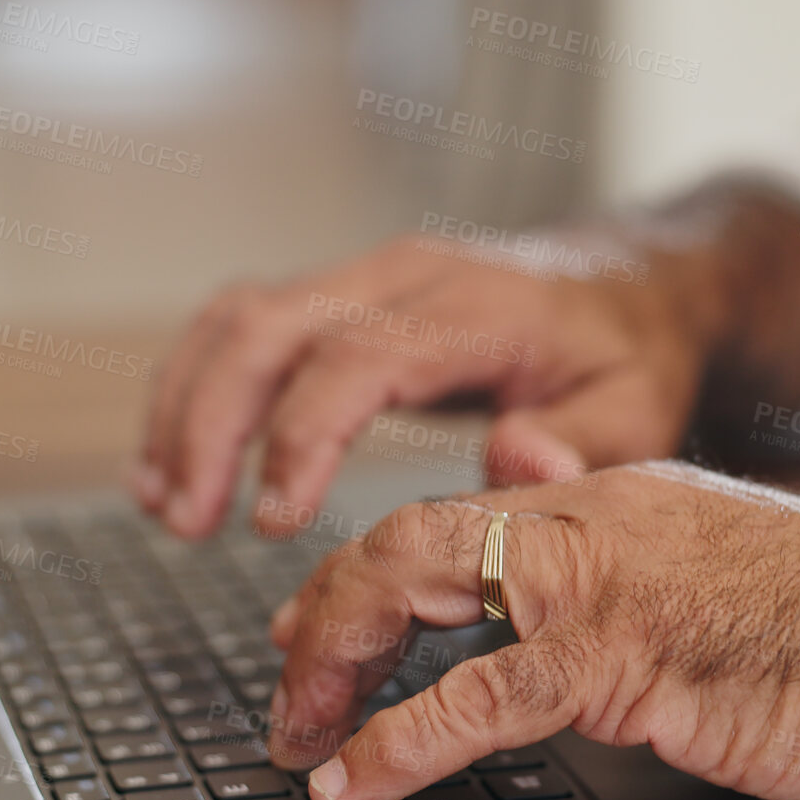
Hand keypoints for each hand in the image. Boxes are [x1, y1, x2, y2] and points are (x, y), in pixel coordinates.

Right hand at [136, 232, 709, 539]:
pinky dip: (197, 384)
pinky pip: (245, 321)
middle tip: (184, 523)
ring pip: (239, 315)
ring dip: (185, 405)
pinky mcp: (343, 292)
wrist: (634, 282)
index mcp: (473, 307)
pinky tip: (172, 457)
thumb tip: (513, 460)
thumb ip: (582, 442)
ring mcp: (366, 276)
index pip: (355, 356)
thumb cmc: (630, 355)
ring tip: (162, 501)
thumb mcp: (638, 408)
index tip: (272, 522)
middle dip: (209, 424)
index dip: (301, 436)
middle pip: (269, 324)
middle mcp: (404, 276)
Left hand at [264, 461, 799, 799]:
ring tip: (296, 738)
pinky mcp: (625, 657)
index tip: (321, 623)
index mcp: (615, 499)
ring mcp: (604, 583)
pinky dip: (398, 740)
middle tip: (287, 690)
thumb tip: (555, 598)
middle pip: (411, 539)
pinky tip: (354, 780)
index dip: (371, 574)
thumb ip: (629, 579)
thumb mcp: (716, 581)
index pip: (459, 518)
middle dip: (325, 612)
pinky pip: (478, 693)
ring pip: (417, 587)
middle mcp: (593, 522)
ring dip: (333, 665)